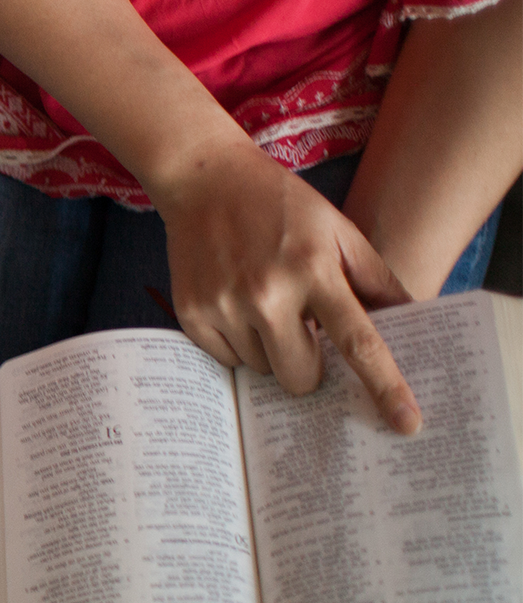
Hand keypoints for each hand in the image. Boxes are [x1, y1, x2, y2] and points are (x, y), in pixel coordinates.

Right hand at [152, 137, 420, 432]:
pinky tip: (233, 302)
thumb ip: (376, 280)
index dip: (384, 385)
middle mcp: (266, 293)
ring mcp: (224, 305)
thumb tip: (411, 324)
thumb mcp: (339, 230)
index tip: (405, 424)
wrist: (205, 179)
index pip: (357, 341)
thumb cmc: (280, 204)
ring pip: (261, 371)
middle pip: (301, 377)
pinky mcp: (192, 314)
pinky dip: (236, 343)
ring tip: (260, 302)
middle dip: (309, 368)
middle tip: (302, 331)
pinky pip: (226, 360)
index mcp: (314, 269)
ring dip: (269, 350)